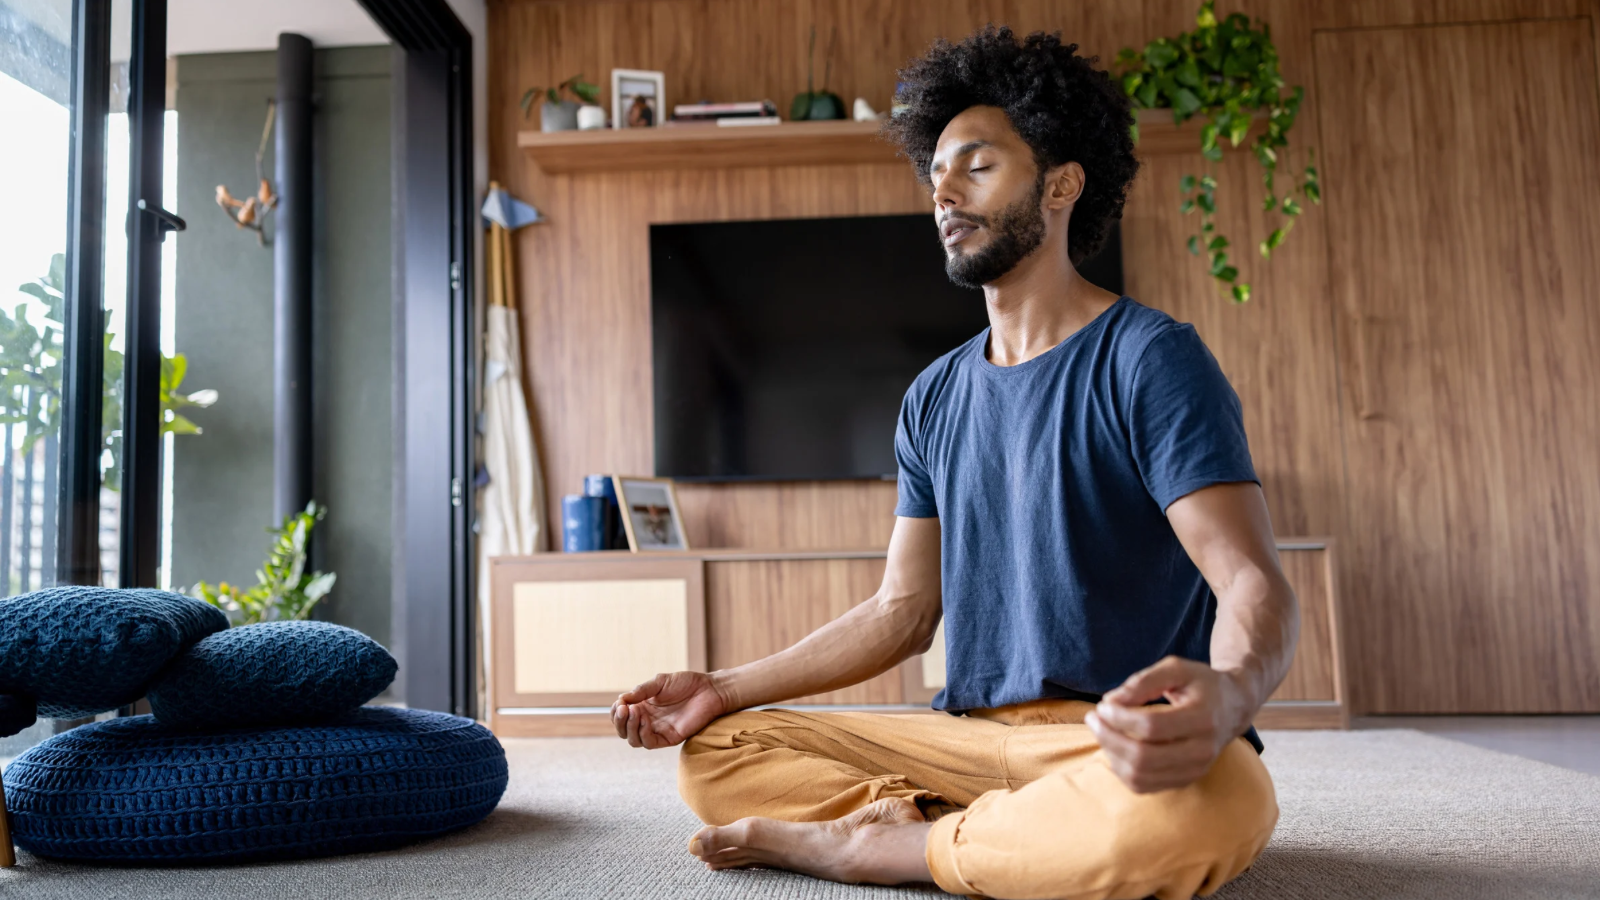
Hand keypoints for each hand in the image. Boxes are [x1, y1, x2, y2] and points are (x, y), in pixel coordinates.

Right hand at [610, 671, 729, 749]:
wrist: (708, 690)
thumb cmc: (686, 683)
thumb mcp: (659, 682)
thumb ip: (641, 691)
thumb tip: (621, 700)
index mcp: (643, 707)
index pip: (621, 717)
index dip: (616, 712)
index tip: (620, 703)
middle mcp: (648, 721)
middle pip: (624, 731)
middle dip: (620, 721)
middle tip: (625, 709)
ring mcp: (658, 730)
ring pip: (634, 740)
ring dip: (630, 727)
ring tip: (635, 712)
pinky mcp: (669, 738)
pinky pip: (650, 743)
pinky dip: (643, 734)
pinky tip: (645, 720)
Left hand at [1084, 656, 1252, 793]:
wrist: (1233, 707)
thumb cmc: (1201, 683)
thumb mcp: (1176, 669)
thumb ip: (1142, 681)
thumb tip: (1111, 702)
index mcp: (1203, 718)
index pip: (1151, 727)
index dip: (1119, 718)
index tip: (1103, 704)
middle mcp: (1202, 750)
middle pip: (1143, 757)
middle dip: (1109, 738)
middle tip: (1092, 718)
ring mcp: (1195, 770)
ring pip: (1141, 776)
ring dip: (1111, 754)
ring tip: (1101, 731)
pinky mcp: (1185, 780)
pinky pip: (1144, 786)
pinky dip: (1121, 770)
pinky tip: (1114, 748)